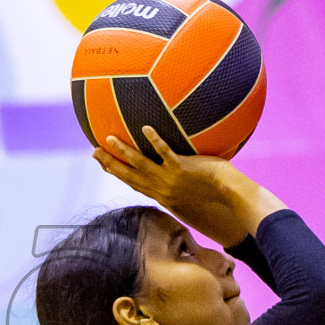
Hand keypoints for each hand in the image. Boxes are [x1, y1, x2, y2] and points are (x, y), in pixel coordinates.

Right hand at [93, 127, 278, 247]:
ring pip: (141, 165)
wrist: (231, 196)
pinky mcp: (182, 169)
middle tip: (94, 152)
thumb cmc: (218, 191)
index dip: (118, 173)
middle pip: (130, 176)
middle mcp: (162, 189)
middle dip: (110, 164)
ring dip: (123, 152)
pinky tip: (144, 128)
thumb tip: (183, 168)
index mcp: (163, 194)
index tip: (104, 164)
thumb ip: (184, 178)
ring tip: (108, 139)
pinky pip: (165, 153)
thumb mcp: (194, 189)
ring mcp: (171, 179)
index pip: (134, 184)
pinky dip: (154, 142)